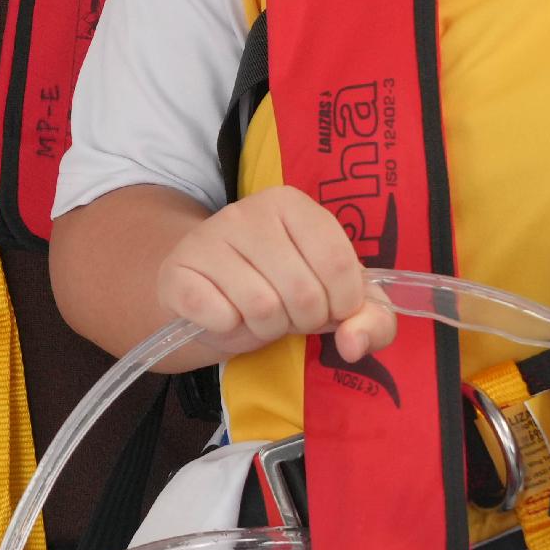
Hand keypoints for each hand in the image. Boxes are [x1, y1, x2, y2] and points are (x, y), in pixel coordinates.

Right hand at [153, 188, 395, 363]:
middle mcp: (249, 210)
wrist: (203, 293)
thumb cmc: (277, 290)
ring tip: (255, 314)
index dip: (341, 306)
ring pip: (262, 308)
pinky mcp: (177, 271)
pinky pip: (219, 316)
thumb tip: (355, 344)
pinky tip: (222, 315)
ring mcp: (208, 237)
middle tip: (286, 312)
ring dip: (265, 328)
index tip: (327, 308)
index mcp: (294, 205)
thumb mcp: (334, 302)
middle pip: (304, 293)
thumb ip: (372, 321)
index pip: (341, 267)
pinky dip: (228, 330)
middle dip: (301, 321)